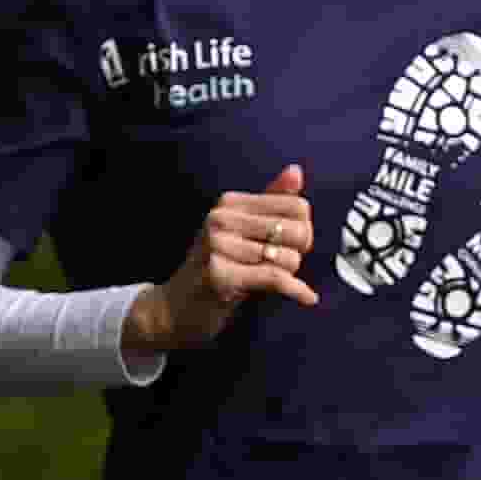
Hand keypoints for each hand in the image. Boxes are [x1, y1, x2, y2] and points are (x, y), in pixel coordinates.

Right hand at [144, 164, 318, 351]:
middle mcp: (222, 218)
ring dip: (288, 275)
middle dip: (299, 252)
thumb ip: (270, 203)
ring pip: (288, 258)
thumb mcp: (240, 231)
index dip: (304, 229)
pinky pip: (276, 278)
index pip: (296, 206)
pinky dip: (296, 290)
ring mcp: (218, 245)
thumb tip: (296, 171)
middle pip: (297, 230)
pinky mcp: (220, 274)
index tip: (290, 245)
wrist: (174, 308)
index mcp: (230, 203)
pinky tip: (306, 298)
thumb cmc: (215, 269)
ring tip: (265, 279)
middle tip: (280, 265)